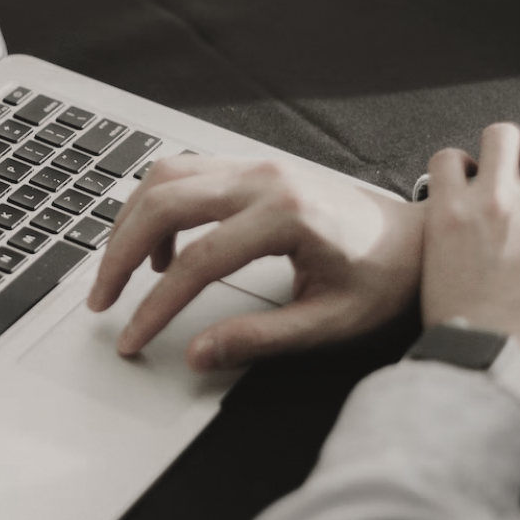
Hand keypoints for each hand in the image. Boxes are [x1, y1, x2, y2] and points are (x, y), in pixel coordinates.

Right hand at [87, 157, 423, 371]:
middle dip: (119, 255)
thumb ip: (260, 340)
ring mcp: (256, 165)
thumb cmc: (383, 279)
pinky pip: (184, 172)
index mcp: (287, 215)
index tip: (133, 338)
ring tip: (121, 275)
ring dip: (130, 222)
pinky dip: (156, 205)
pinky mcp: (252, 166)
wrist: (416, 241)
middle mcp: (265, 178)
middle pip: (164, 204)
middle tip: (102, 301)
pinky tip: (161, 249)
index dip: (156, 306)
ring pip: (164, 177)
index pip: (197, 261)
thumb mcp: (329, 323)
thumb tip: (199, 355)